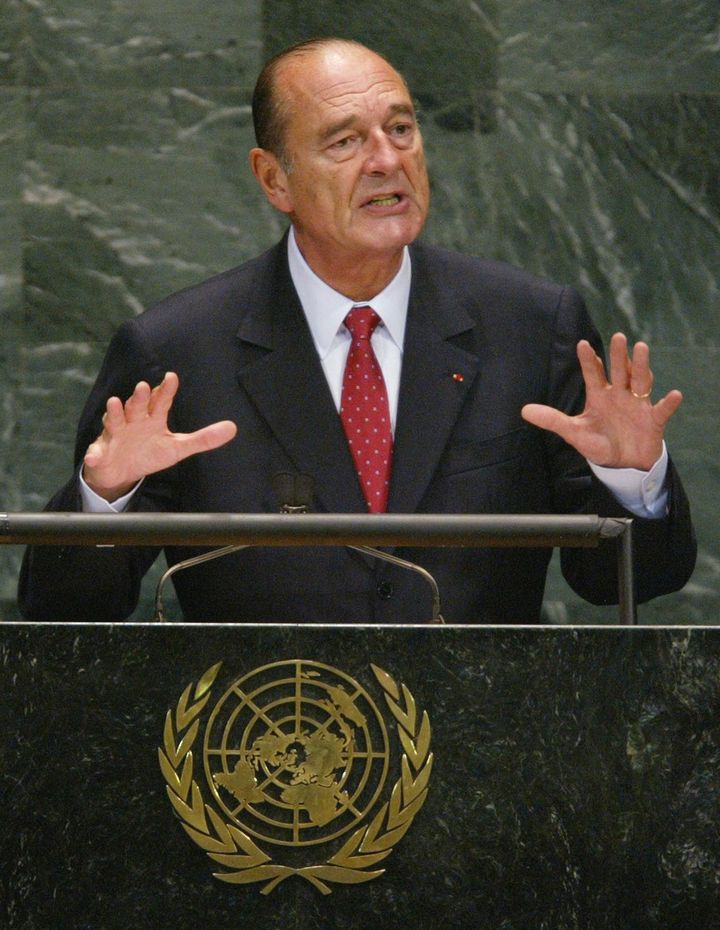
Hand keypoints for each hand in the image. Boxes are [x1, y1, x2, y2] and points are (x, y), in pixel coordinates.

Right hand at [83, 372, 236, 500]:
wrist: (121, 471)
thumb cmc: (150, 452)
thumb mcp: (178, 447)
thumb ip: (203, 439)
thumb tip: (233, 428)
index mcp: (152, 418)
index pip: (161, 402)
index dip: (166, 390)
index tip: (172, 377)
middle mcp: (133, 421)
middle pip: (136, 406)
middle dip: (139, 397)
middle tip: (144, 387)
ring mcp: (115, 435)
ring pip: (114, 422)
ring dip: (114, 413)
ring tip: (114, 403)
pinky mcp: (100, 453)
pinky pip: (96, 454)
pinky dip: (94, 455)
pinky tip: (94, 457)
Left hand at [521, 333, 682, 469]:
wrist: (623, 465)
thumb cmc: (599, 444)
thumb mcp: (574, 433)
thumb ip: (552, 420)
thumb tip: (523, 411)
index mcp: (599, 396)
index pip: (593, 374)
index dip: (588, 360)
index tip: (582, 343)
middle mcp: (619, 395)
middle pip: (619, 371)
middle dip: (618, 355)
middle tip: (617, 336)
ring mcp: (638, 405)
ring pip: (641, 381)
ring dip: (641, 366)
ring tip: (641, 348)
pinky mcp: (653, 420)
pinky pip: (662, 410)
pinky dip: (669, 403)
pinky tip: (675, 394)